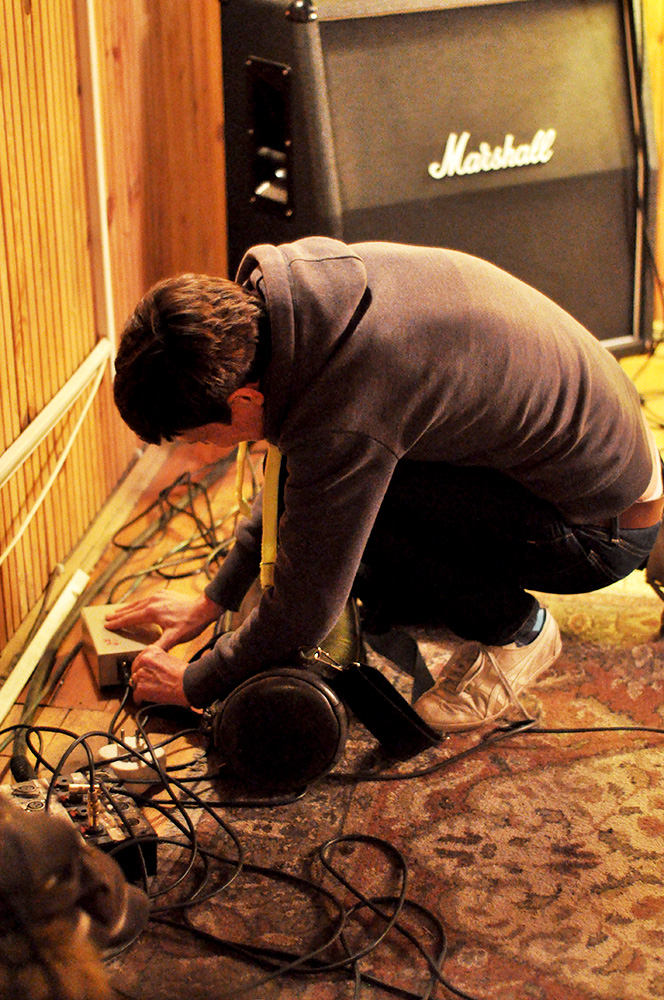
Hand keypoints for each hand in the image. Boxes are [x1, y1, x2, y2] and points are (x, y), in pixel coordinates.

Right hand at [105, 591, 221, 650]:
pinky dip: (139, 603)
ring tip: (118, 612)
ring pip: (138, 603)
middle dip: (118, 614)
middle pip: (131, 609)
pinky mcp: (165, 594)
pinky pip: (147, 599)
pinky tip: (139, 605)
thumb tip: (146, 655)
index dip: (117, 623)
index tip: (107, 625)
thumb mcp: (174, 638)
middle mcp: (152, 601)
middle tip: (107, 617)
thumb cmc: (190, 623)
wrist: (204, 607)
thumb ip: (159, 646)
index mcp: (151, 612)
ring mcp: (158, 596)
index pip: (130, 619)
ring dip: (128, 608)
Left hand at [130, 646, 189, 705]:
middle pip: (135, 672)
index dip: (142, 670)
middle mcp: (144, 661)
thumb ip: (156, 663)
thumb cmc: (183, 673)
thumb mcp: (168, 659)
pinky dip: (141, 699)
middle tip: (150, 684)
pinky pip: (136, 696)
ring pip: (135, 684)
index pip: (138, 661)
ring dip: (142, 688)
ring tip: (152, 692)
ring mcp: (141, 674)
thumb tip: (150, 671)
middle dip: (141, 679)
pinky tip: (148, 699)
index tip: (145, 674)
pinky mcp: (141, 688)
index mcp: (151, 651)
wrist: (189, 684)